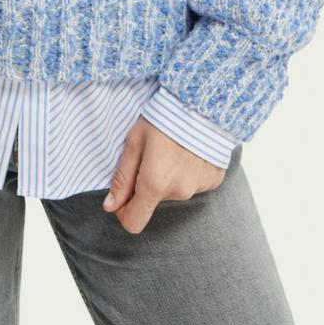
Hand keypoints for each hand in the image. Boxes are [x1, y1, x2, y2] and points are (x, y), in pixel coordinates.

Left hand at [102, 116, 226, 233]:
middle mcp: (179, 192)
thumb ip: (122, 177)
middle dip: (148, 182)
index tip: (124, 193)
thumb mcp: (135, 141)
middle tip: (152, 152)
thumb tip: (110, 206)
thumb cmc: (164, 118)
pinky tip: (189, 150)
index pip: (134, 222)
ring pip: (174, 190)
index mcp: (154, 184)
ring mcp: (198, 188)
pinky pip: (194, 183)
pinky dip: (188, 171)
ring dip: (169, 175)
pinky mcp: (213, 180)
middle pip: (154, 200)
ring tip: (173, 147)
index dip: (124, 211)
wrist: (203, 102)